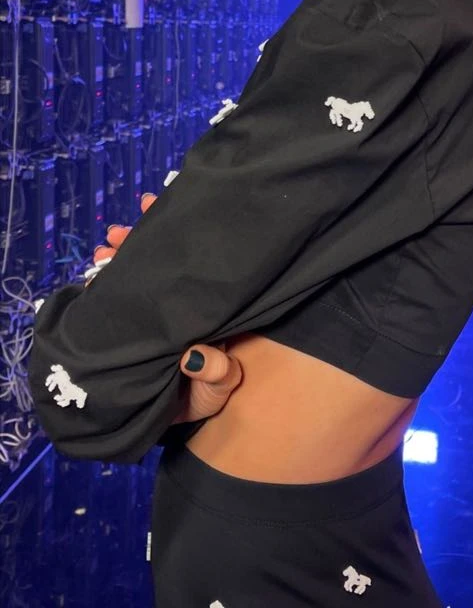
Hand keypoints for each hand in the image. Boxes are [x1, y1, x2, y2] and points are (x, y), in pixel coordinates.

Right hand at [89, 193, 242, 422]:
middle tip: (115, 235)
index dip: (169, 238)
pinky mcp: (132, 335)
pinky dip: (102, 289)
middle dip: (134, 243)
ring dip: (116, 261)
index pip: (184, 265)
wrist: (191, 422)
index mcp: (199, 307)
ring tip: (101, 250)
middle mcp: (176, 305)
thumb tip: (195, 357)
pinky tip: (90, 281)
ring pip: (134, 280)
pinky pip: (117, 305)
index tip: (151, 208)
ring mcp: (152, 317)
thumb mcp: (223, 384)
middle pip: (155, 265)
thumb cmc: (213, 395)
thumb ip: (218, 371)